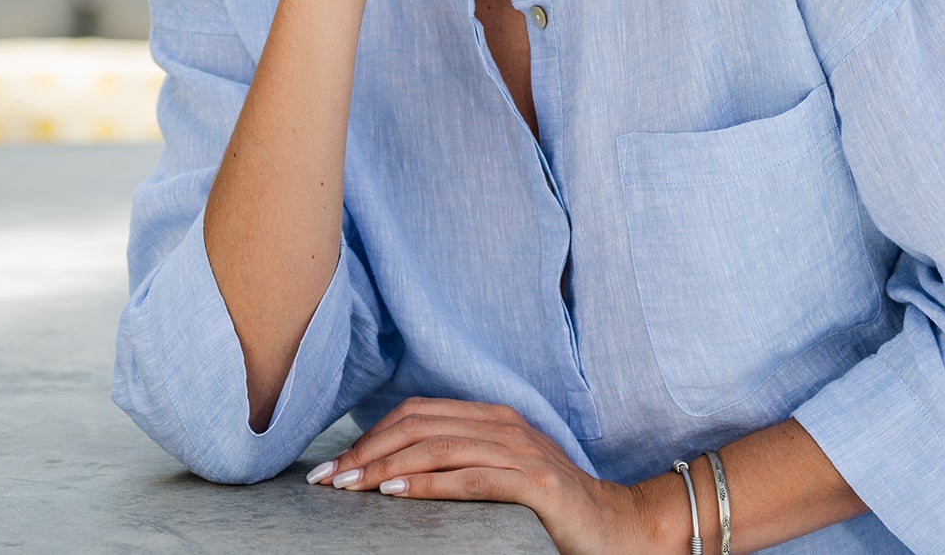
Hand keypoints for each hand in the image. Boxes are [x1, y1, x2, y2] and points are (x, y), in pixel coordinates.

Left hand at [306, 397, 672, 554]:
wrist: (616, 528)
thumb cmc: (550, 508)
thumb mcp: (499, 475)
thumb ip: (459, 463)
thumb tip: (391, 474)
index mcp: (491, 418)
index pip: (417, 415)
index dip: (371, 437)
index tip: (333, 467)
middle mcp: (503, 425)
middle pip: (419, 427)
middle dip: (366, 452)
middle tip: (328, 480)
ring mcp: (520, 451)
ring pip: (437, 448)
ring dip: (386, 467)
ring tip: (349, 488)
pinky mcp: (535, 484)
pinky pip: (471, 478)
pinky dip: (428, 485)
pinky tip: (396, 495)